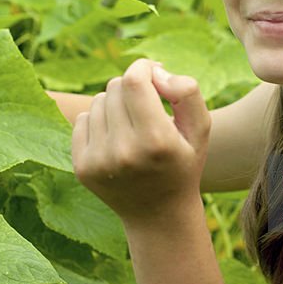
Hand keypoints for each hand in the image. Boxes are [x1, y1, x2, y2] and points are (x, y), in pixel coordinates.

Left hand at [72, 59, 210, 227]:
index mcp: (156, 140)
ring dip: (116, 105)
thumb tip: (155, 72)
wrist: (159, 216)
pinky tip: (117, 139)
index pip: (134, 80)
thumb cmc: (183, 163)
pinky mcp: (82, 168)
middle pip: (116, 87)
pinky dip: (99, 121)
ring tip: (133, 126)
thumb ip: (187, 91)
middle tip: (148, 107)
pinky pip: (82, 120)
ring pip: (98, 101)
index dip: (144, 68)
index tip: (154, 74)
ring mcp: (99, 161)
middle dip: (133, 88)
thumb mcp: (200, 128)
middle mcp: (124, 152)